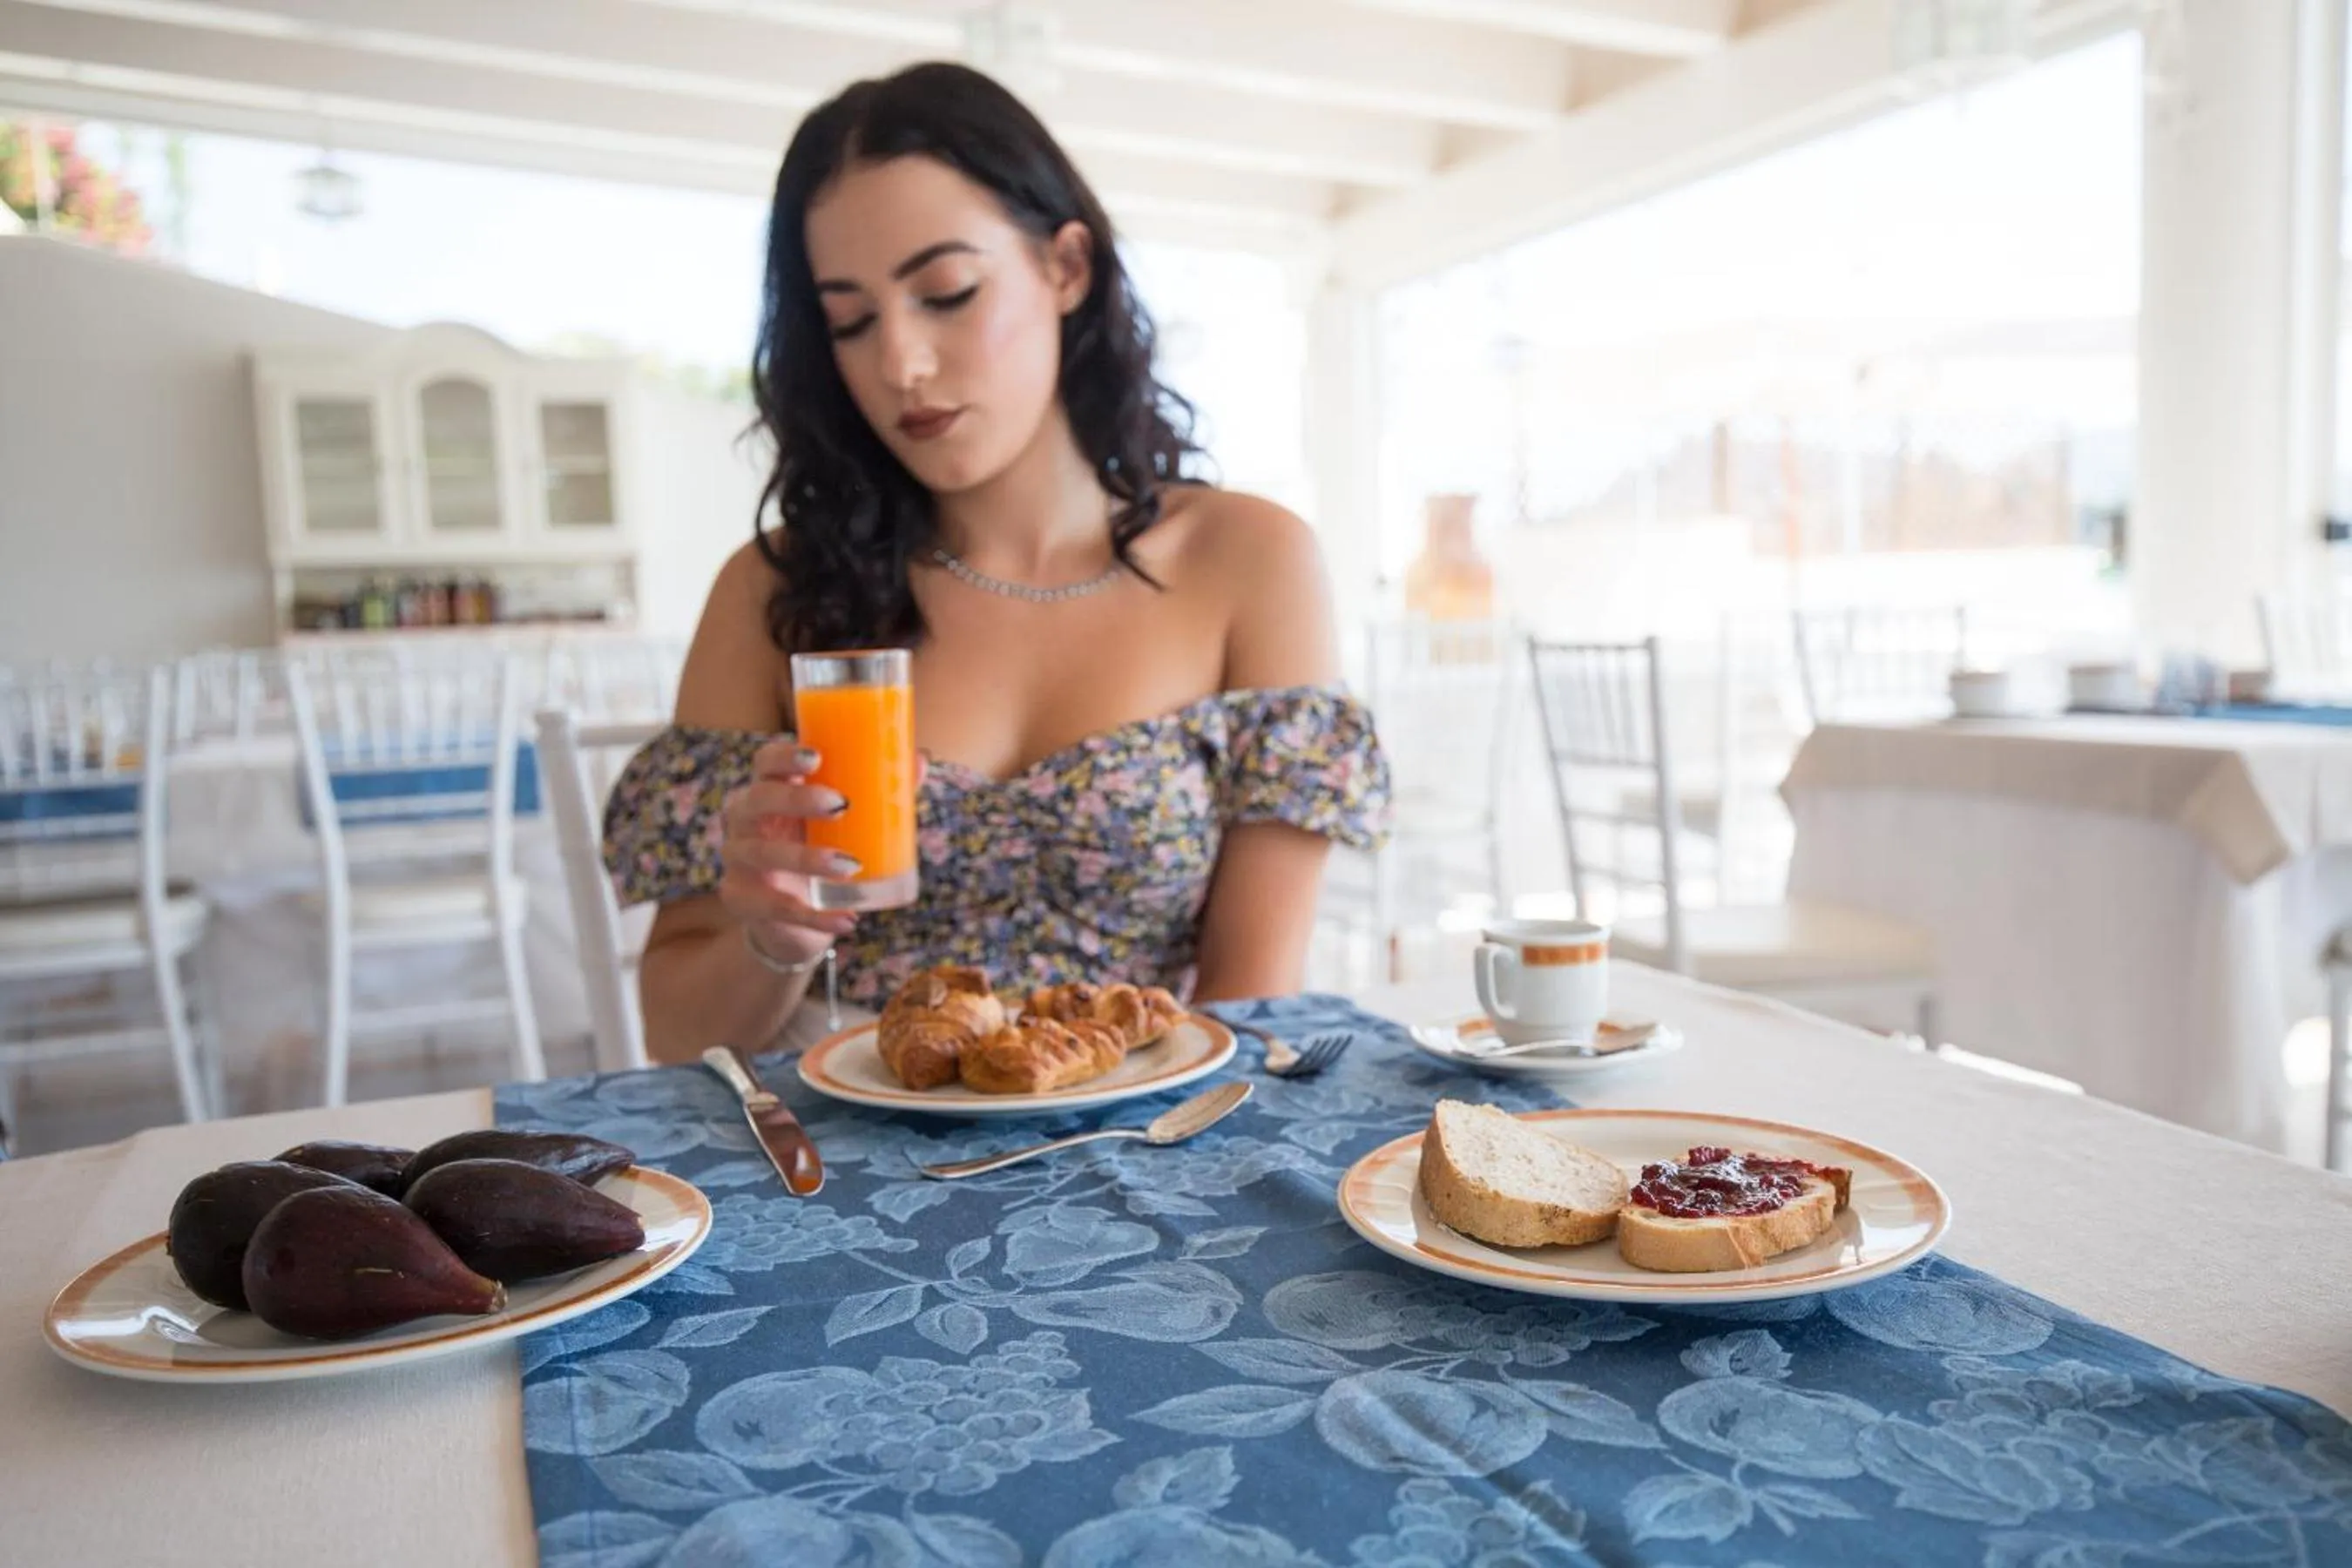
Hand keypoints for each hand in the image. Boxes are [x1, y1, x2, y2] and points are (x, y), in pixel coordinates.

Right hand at [717, 737, 859, 965]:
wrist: (794, 919)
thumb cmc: (819, 851)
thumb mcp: (845, 824)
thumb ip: (879, 792)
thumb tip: (920, 759)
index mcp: (770, 790)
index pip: (765, 762)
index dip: (784, 756)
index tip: (817, 757)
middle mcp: (745, 819)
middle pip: (757, 799)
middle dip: (796, 799)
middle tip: (840, 805)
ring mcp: (738, 860)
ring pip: (762, 853)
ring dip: (807, 858)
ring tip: (851, 865)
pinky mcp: (741, 899)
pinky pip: (775, 907)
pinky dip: (815, 916)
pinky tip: (848, 921)